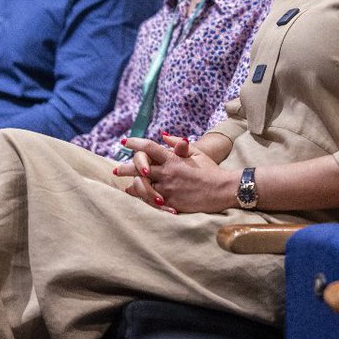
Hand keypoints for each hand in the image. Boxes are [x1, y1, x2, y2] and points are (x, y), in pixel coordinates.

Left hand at [113, 135, 236, 213]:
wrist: (222, 189)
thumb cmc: (210, 170)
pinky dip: (141, 198)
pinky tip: (137, 198)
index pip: (149, 147)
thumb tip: (163, 136)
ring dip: (131, 186)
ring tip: (125, 186)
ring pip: (141, 186)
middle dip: (125, 168)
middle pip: (139, 168)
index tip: (125, 142)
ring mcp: (167, 188)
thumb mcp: (197, 152)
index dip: (135, 143)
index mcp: (173, 158)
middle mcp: (167, 173)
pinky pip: (150, 201)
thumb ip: (178, 144)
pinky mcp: (170, 202)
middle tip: (116, 169)